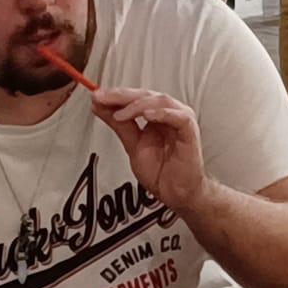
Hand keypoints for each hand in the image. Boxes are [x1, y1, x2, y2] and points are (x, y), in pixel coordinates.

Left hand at [93, 86, 205, 212]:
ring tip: (119, 113)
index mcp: (157, 115)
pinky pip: (179, 117)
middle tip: (103, 97)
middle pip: (147, 95)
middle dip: (123, 96)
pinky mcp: (189, 132)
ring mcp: (180, 121)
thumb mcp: (133, 145)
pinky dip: (163, 114)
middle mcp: (170, 114)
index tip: (97, 97)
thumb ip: (120, 126)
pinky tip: (147, 115)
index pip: (136, 98)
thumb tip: (102, 108)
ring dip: (138, 104)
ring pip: (162, 101)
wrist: (176, 192)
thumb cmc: (161, 170)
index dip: (116, 96)